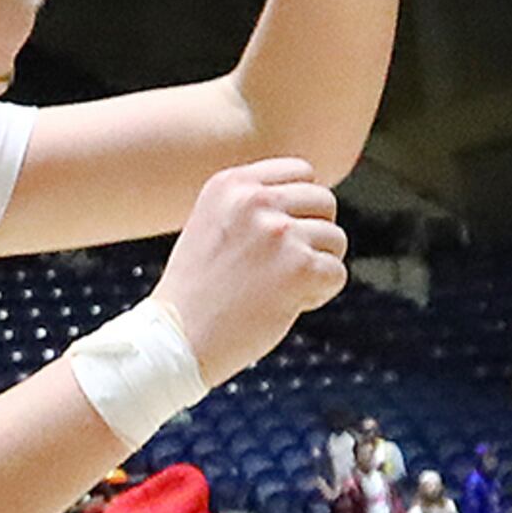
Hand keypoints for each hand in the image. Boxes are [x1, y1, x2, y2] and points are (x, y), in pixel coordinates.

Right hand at [155, 158, 347, 385]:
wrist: (174, 341)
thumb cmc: (196, 292)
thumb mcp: (212, 224)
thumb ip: (254, 205)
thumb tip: (311, 198)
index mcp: (232, 184)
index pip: (302, 172)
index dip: (302, 206)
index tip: (281, 237)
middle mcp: (256, 201)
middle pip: (325, 202)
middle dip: (314, 236)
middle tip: (283, 268)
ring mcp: (279, 233)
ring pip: (335, 240)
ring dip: (316, 267)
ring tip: (277, 288)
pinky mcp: (300, 268)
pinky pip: (337, 274)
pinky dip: (318, 295)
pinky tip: (283, 305)